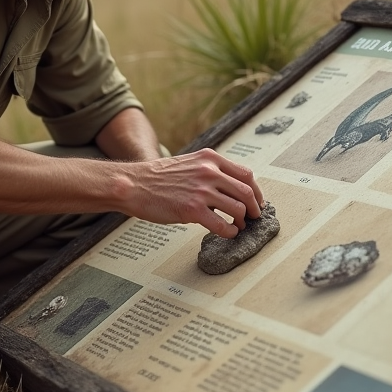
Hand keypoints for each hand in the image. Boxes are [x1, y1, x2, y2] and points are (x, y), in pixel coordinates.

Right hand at [121, 149, 263, 237]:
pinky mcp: (193, 210)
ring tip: (239, 225)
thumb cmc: (158, 177)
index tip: (256, 201)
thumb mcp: (190, 162)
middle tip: (254, 216)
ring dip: (243, 221)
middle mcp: (209, 172)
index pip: (246, 174)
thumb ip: (211, 170)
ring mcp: (201, 191)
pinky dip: (230, 231)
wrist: (134, 184)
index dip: (256, 191)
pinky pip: (222, 225)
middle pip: (246, 192)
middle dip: (254, 208)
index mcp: (210, 158)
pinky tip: (228, 232)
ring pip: (238, 209)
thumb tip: (233, 186)